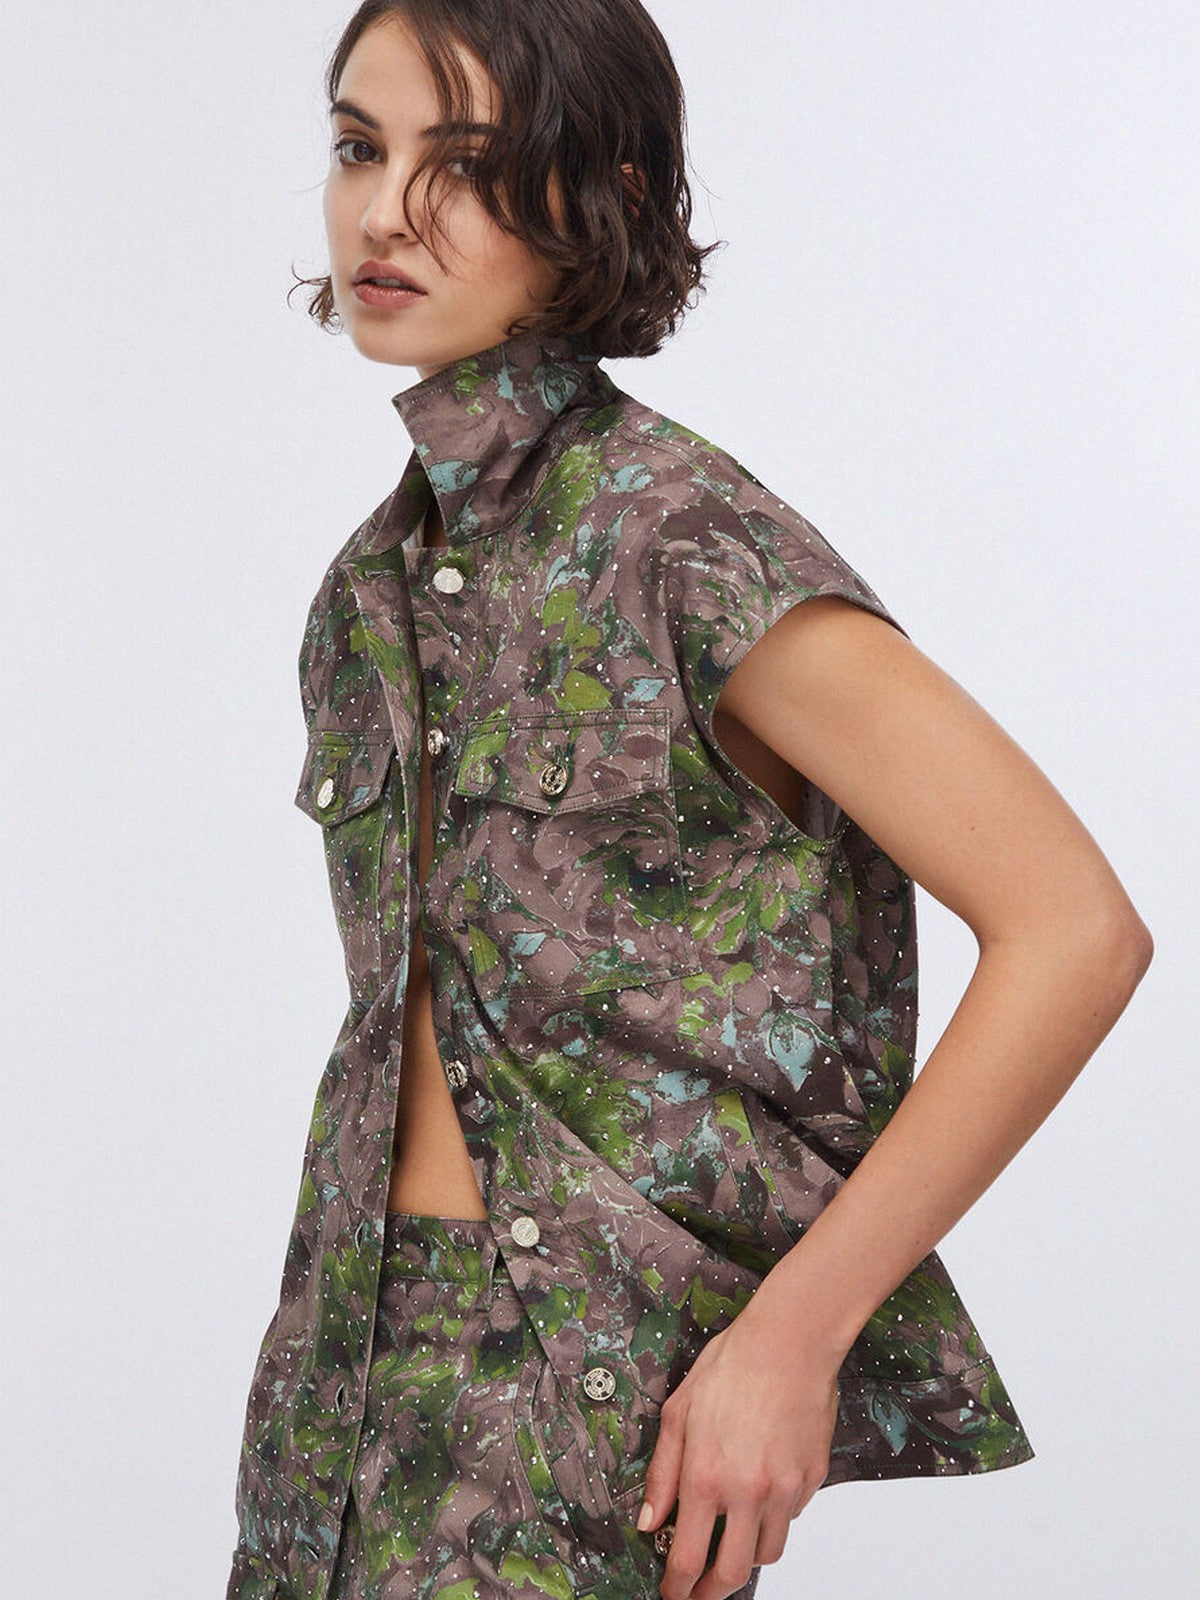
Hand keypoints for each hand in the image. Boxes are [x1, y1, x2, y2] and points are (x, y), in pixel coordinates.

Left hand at [635, 1300, 839, 1599]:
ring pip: (768, 1551)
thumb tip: (649, 1519)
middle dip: (713, 1591)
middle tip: (701, 1591)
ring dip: (747, 1554)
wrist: (790, 1341)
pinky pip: (792, 1516)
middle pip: (733, 1572)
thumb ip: (662, 1473)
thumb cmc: (733, 1365)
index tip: (672, 1595)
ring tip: (732, 1539)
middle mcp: (748, 1491)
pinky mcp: (812, 1478)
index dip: (677, 1588)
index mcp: (707, 1476)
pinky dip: (775, 1515)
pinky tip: (762, 1490)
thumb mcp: (678, 1412)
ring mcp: (785, 1488)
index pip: (688, 1558)